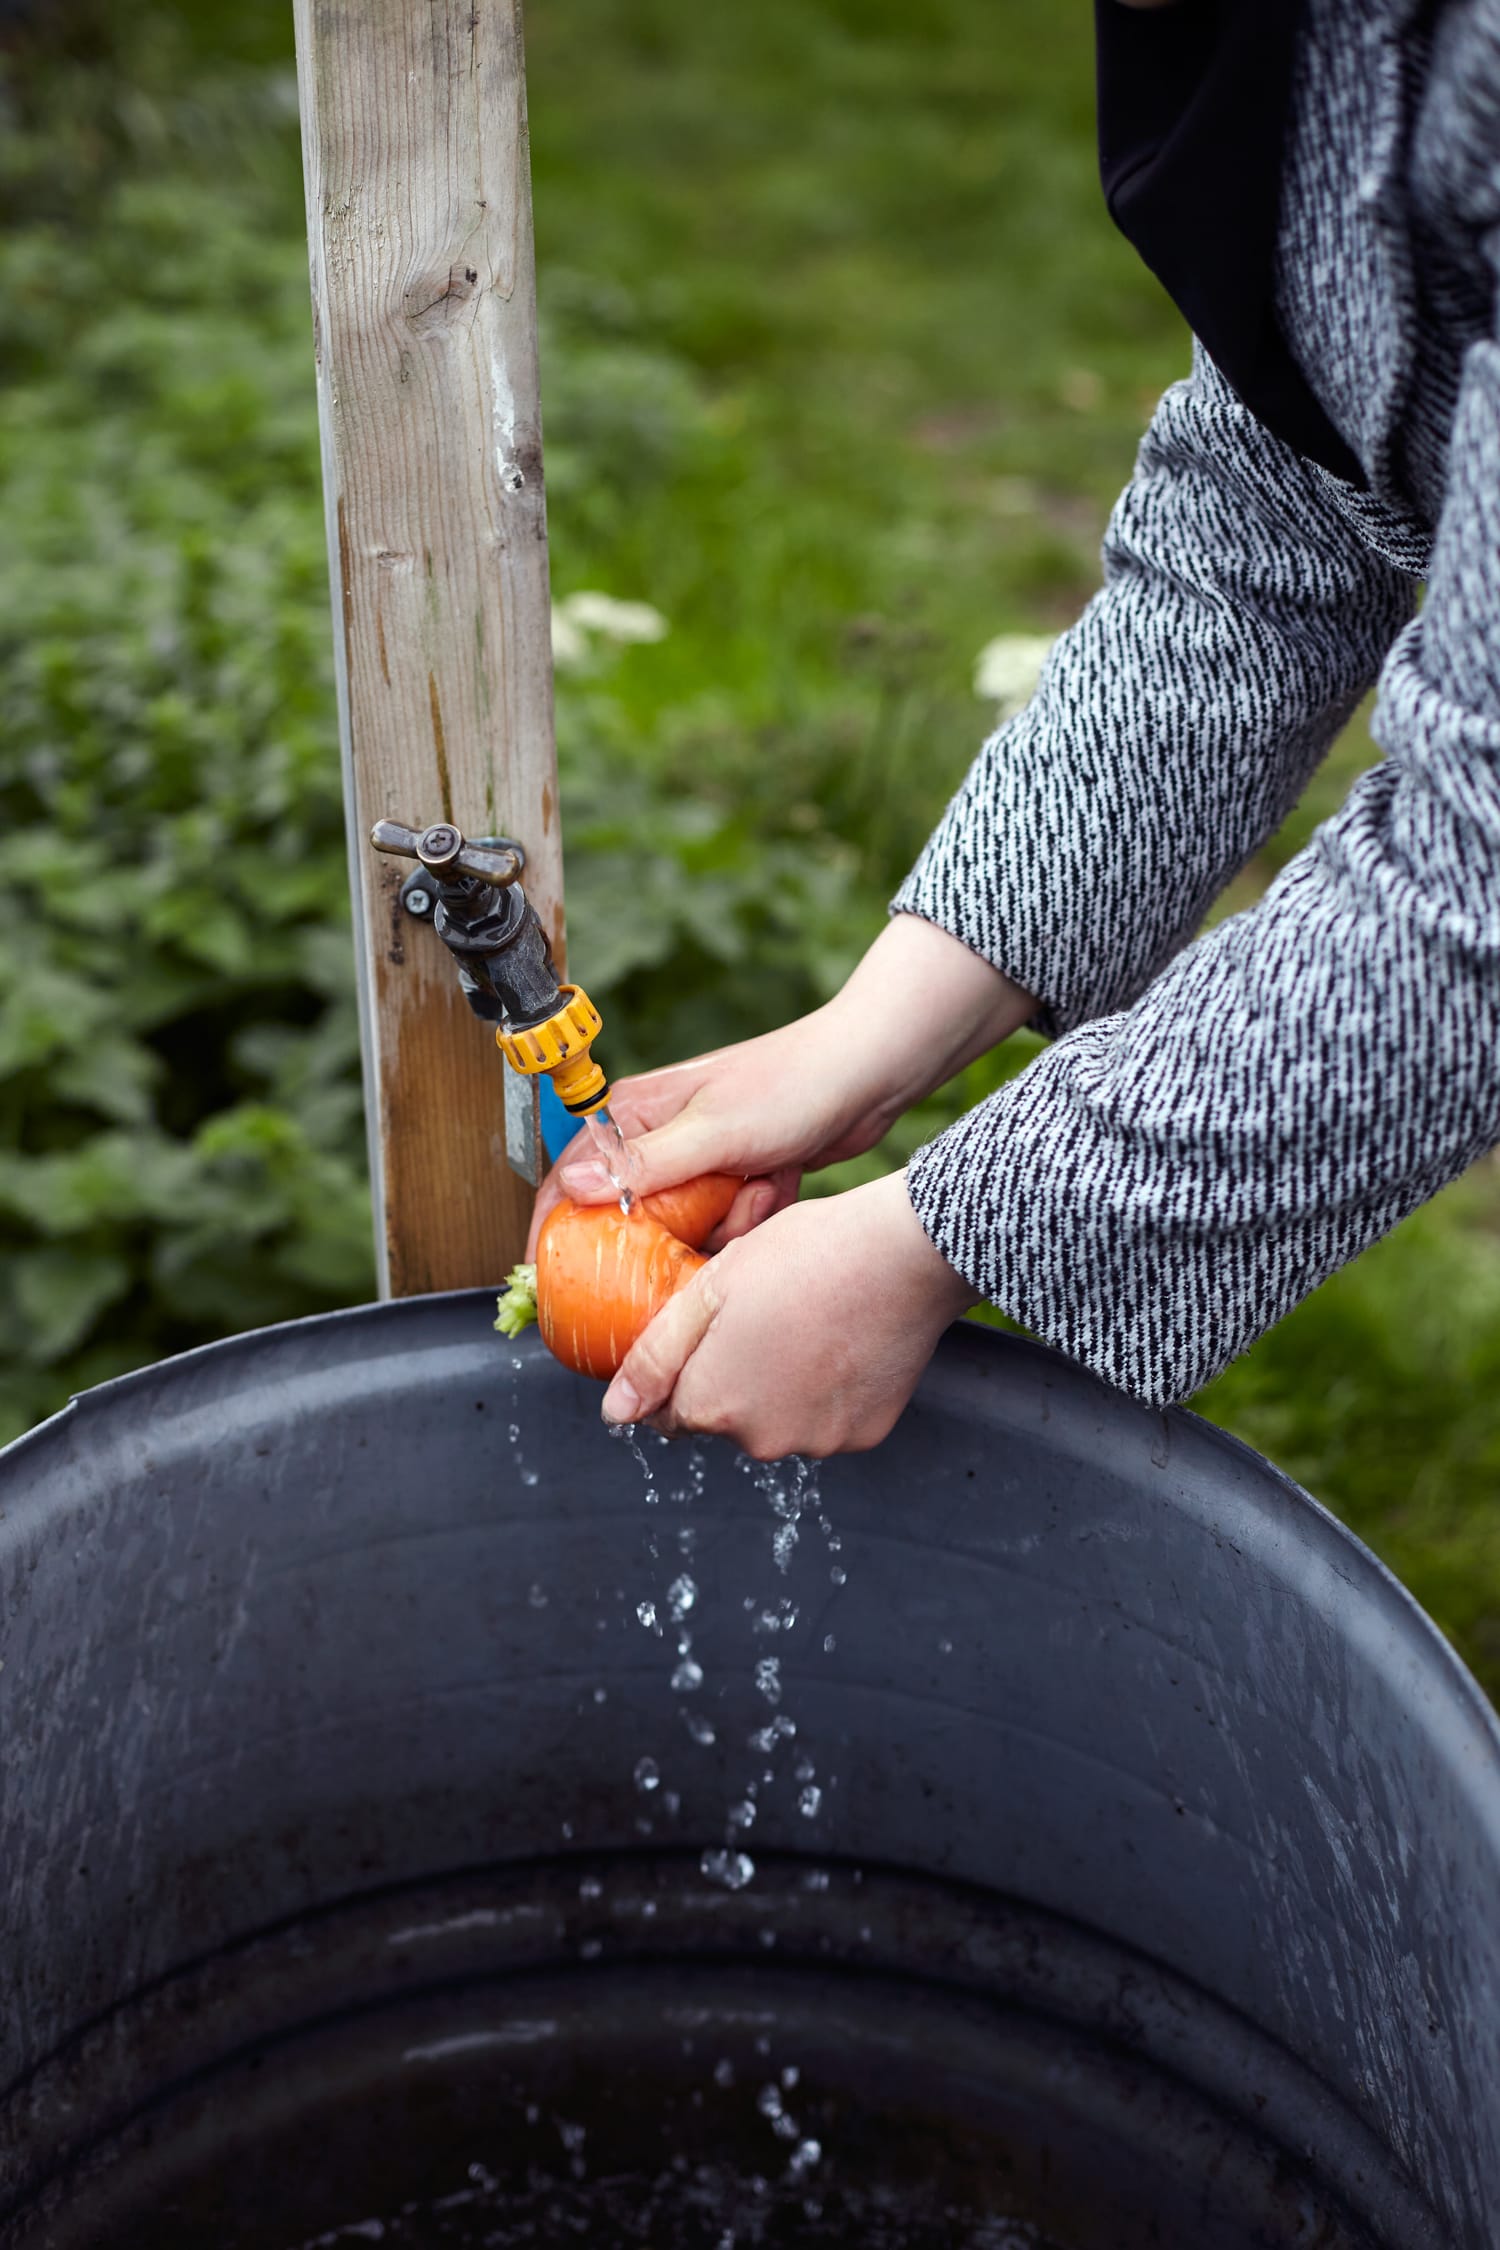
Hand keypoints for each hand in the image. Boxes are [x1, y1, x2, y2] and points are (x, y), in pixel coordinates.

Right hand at [526, 915, 1030, 1256]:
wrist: (867, 1077)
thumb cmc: (792, 1085)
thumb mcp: (713, 1132)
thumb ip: (642, 1165)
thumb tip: (572, 1187)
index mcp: (633, 1114)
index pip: (569, 1179)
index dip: (557, 1232)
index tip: (559, 1283)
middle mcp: (657, 1139)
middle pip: (630, 1220)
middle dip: (678, 1229)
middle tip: (719, 1208)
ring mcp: (697, 1163)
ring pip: (684, 1232)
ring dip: (727, 1222)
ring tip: (759, 1183)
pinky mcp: (733, 1181)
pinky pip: (724, 1228)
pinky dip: (753, 1217)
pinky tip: (776, 1183)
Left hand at [598, 1171, 976, 1458]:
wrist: (902, 1252)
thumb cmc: (802, 1255)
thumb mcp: (709, 1289)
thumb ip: (654, 1357)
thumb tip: (614, 1414)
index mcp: (713, 1404)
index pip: (669, 1411)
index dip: (683, 1367)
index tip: (710, 1328)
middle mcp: (761, 1440)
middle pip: (724, 1419)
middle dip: (731, 1376)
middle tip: (760, 1313)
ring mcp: (817, 1443)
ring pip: (776, 1421)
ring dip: (778, 1386)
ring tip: (802, 1322)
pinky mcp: (864, 1435)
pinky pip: (826, 1419)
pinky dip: (826, 1391)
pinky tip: (838, 1341)